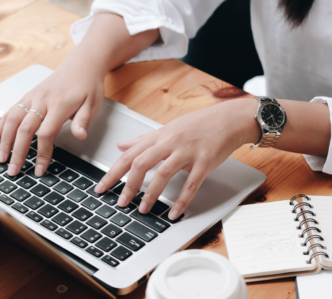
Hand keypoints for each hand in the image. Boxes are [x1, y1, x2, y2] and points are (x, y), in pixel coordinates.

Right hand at [0, 52, 106, 176]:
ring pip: (12, 120)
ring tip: (0, 159)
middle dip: (17, 152)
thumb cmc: (87, 85)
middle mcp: (42, 100)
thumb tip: (80, 136)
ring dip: (4, 141)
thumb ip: (83, 121)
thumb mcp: (93, 103)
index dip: (42, 153)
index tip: (40, 170)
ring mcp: (32, 97)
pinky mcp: (27, 96)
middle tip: (13, 171)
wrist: (80, 63)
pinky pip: (10, 112)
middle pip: (24, 129)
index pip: (46, 133)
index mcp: (59, 104)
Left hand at [94, 97, 258, 220]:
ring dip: (151, 194)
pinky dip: (181, 200)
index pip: (130, 155)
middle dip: (128, 185)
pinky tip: (173, 213)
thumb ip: (143, 140)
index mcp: (159, 136)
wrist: (229, 120)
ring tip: (143, 209)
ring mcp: (187, 152)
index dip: (113, 172)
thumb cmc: (198, 125)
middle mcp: (170, 142)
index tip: (102, 187)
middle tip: (121, 202)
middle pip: (141, 162)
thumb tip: (121, 146)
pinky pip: (191, 184)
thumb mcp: (167, 129)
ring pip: (163, 173)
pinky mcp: (204, 162)